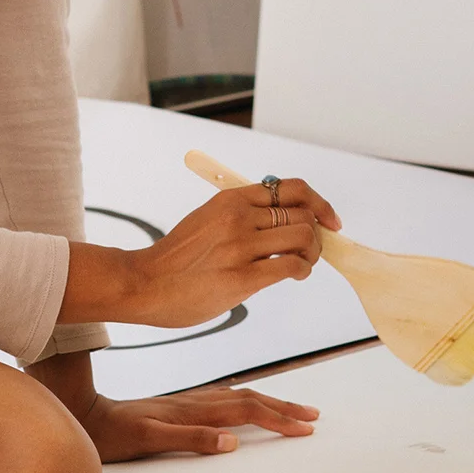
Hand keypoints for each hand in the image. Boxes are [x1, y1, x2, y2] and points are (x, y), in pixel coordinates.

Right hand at [58, 177, 341, 326]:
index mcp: (231, 199)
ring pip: (303, 239)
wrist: (144, 284)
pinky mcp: (242, 277)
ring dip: (312, 255)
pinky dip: (302, 271)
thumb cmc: (175, 260)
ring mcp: (240, 246)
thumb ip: (239, 217)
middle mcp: (238, 217)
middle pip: (304, 215)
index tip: (330, 220)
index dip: (320, 203)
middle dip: (317, 235)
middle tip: (310, 251)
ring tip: (302, 265)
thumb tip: (280, 222)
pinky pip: (291, 266)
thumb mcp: (206, 220)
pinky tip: (294, 276)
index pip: (292, 188)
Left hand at [79, 387, 320, 462]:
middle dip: (284, 408)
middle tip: (314, 418)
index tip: (305, 428)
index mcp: (194, 411)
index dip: (279, 418)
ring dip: (269, 403)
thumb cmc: (114, 434)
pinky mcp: (180, 406)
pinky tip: (247, 405)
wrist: (84, 415)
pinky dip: (247, 402)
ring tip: (292, 410)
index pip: (247, 410)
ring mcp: (188, 402)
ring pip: (239, 397)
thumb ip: (190, 439)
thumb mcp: (148, 439)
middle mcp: (195, 402)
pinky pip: (225, 400)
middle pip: (250, 399)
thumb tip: (232, 442)